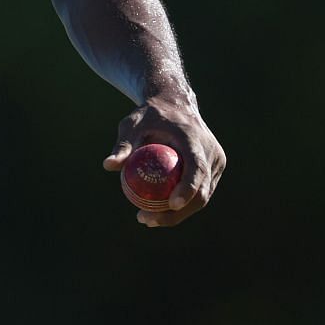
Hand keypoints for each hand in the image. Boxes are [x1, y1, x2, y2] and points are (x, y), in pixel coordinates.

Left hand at [103, 96, 225, 228]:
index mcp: (196, 139)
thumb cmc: (149, 116)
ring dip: (178, 214)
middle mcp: (211, 152)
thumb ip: (123, 145)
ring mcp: (216, 162)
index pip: (197, 168)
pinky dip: (182, 205)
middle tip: (146, 219)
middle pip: (202, 190)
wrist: (174, 105)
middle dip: (177, 212)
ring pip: (202, 196)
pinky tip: (157, 213)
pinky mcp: (214, 170)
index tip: (172, 205)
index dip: (188, 188)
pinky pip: (199, 192)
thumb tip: (108, 165)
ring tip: (147, 220)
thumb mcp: (132, 125)